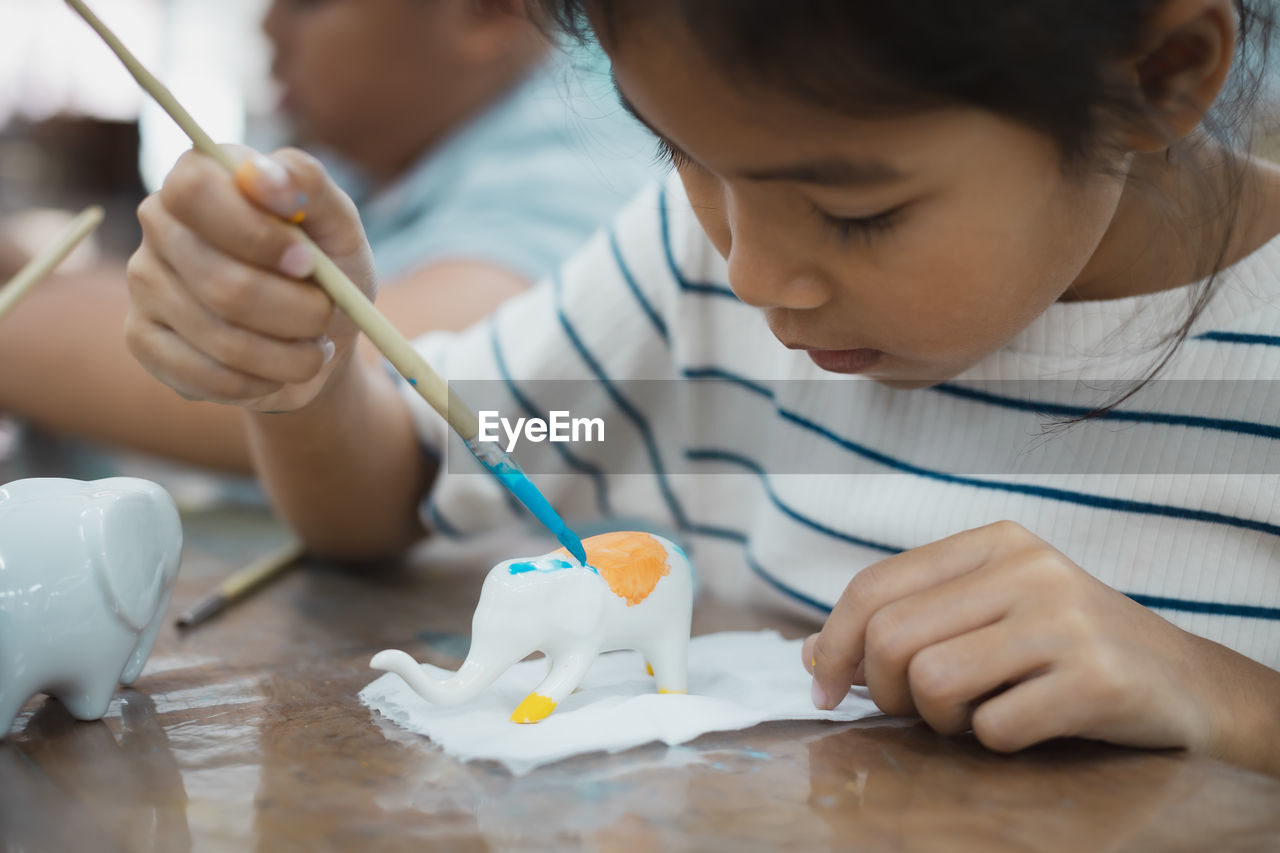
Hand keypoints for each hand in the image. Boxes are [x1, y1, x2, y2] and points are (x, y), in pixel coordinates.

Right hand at [126, 146, 376, 412]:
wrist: (320, 338)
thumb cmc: (328, 270)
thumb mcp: (337, 223)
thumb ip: (307, 184)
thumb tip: (263, 177)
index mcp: (201, 175)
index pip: (195, 191)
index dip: (256, 234)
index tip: (306, 261)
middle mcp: (159, 222)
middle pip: (220, 281)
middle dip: (296, 311)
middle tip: (325, 313)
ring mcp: (143, 282)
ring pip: (222, 337)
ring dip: (291, 355)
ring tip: (314, 346)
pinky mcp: (143, 339)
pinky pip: (209, 376)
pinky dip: (264, 381)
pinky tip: (278, 369)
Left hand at [803, 521, 1226, 755]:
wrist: (1187, 683)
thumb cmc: (1067, 648)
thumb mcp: (988, 613)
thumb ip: (907, 621)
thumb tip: (811, 652)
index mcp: (993, 543)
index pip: (873, 587)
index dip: (833, 644)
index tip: (824, 688)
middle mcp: (1027, 569)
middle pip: (891, 637)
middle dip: (884, 691)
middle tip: (916, 711)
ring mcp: (1064, 620)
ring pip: (933, 681)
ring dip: (939, 720)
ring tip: (975, 715)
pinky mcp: (1096, 678)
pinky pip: (994, 727)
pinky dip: (995, 741)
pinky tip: (1027, 723)